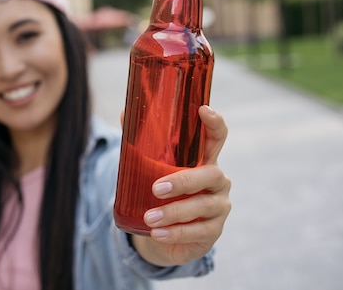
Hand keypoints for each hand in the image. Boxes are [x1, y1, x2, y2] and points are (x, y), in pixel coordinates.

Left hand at [130, 105, 231, 266]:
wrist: (163, 232)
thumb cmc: (161, 193)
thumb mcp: (151, 168)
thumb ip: (141, 143)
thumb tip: (123, 113)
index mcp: (204, 159)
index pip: (216, 136)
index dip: (214, 123)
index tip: (203, 110)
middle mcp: (216, 180)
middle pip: (210, 174)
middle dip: (183, 181)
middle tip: (156, 188)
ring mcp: (219, 206)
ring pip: (202, 206)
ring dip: (174, 212)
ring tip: (149, 218)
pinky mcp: (213, 231)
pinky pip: (198, 232)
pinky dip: (176, 233)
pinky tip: (158, 233)